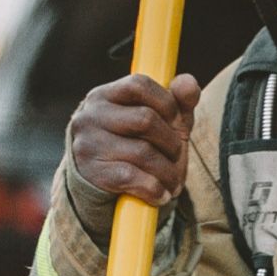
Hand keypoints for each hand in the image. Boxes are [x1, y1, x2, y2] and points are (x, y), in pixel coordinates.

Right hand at [68, 73, 201, 220]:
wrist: (99, 184)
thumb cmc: (133, 144)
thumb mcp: (159, 121)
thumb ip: (178, 101)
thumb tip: (187, 81)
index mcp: (104, 95)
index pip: (139, 84)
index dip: (166, 102)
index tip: (176, 121)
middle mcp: (90, 116)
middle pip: (145, 119)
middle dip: (171, 141)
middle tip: (176, 155)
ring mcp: (88, 144)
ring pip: (142, 152)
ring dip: (168, 171)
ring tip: (173, 180)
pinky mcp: (92, 173)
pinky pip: (133, 178)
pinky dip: (155, 189)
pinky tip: (161, 194)